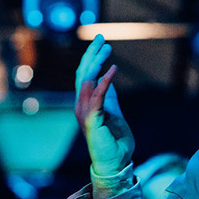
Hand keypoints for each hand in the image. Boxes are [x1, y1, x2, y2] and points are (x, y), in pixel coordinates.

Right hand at [74, 34, 134, 175]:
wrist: (116, 161)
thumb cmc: (115, 140)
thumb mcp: (114, 111)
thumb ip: (109, 96)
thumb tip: (109, 78)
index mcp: (86, 103)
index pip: (86, 75)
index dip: (93, 57)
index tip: (103, 42)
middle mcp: (82, 105)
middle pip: (84, 74)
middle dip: (92, 54)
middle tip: (103, 37)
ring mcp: (86, 113)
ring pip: (87, 81)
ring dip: (97, 63)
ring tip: (107, 48)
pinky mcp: (93, 120)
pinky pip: (98, 97)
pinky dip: (105, 82)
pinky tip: (112, 70)